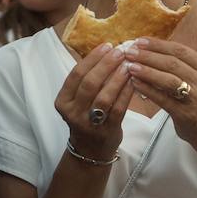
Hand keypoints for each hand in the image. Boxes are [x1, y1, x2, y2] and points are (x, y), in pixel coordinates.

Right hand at [54, 43, 137, 159]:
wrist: (90, 151)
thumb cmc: (86, 118)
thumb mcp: (77, 101)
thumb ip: (87, 80)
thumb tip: (107, 51)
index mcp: (62, 101)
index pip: (76, 75)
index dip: (92, 59)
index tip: (106, 46)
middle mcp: (73, 112)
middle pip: (89, 83)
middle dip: (106, 65)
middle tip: (120, 51)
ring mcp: (89, 123)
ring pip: (104, 96)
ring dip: (117, 78)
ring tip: (128, 64)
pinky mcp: (107, 131)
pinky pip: (118, 108)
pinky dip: (126, 93)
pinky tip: (134, 81)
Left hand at [123, 38, 196, 156]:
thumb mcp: (196, 78)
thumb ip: (179, 65)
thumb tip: (148, 50)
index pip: (179, 50)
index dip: (158, 44)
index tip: (140, 41)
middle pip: (172, 63)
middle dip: (148, 56)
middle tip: (130, 52)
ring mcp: (194, 97)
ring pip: (168, 80)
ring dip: (147, 71)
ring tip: (130, 66)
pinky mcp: (184, 113)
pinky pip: (162, 99)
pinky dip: (147, 89)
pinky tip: (135, 83)